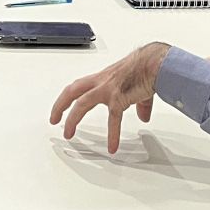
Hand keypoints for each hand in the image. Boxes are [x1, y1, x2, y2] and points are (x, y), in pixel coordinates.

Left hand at [50, 42, 170, 153]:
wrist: (156, 62)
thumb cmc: (147, 68)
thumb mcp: (137, 87)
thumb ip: (139, 104)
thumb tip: (143, 116)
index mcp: (103, 78)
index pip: (78, 86)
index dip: (67, 97)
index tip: (62, 108)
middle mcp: (101, 82)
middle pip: (71, 91)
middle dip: (59, 105)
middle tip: (53, 120)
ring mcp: (108, 89)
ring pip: (82, 102)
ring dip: (72, 118)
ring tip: (68, 134)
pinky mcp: (119, 98)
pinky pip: (113, 118)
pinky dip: (112, 135)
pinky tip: (112, 147)